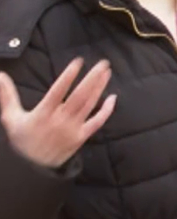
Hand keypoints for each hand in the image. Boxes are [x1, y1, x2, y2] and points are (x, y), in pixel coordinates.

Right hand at [0, 58, 116, 167]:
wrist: (31, 168)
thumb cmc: (23, 140)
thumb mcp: (11, 118)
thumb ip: (7, 95)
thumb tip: (0, 75)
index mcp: (43, 114)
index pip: (58, 91)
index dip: (69, 76)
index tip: (78, 61)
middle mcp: (59, 120)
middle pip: (79, 95)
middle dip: (92, 78)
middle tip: (103, 63)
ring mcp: (72, 129)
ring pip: (89, 105)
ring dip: (100, 87)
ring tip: (107, 72)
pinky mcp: (81, 137)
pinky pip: (97, 122)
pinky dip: (106, 110)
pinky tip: (113, 97)